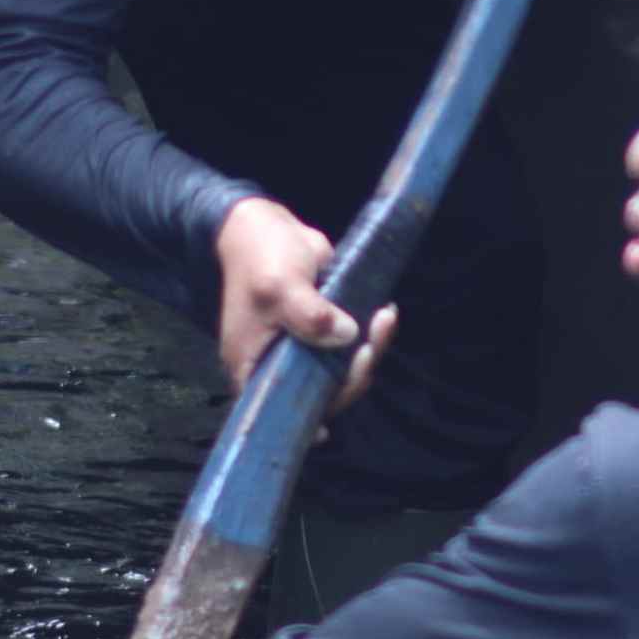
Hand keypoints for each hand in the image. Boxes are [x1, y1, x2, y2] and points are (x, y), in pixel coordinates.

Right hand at [215, 193, 391, 399]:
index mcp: (253, 369)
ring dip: (369, 352)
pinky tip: (384, 315)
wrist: (267, 225)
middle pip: (321, 393)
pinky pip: (351, 348)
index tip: (341, 391)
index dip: (314, 412)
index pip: (283, 410)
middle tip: (372, 346)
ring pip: (342, 371)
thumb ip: (309, 315)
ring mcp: (304, 351)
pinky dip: (370, 336)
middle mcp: (278, 368)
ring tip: (385, 319)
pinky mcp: (325, 332)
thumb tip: (347, 335)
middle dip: (353, 374)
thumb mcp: (279, 286)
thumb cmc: (261, 259)